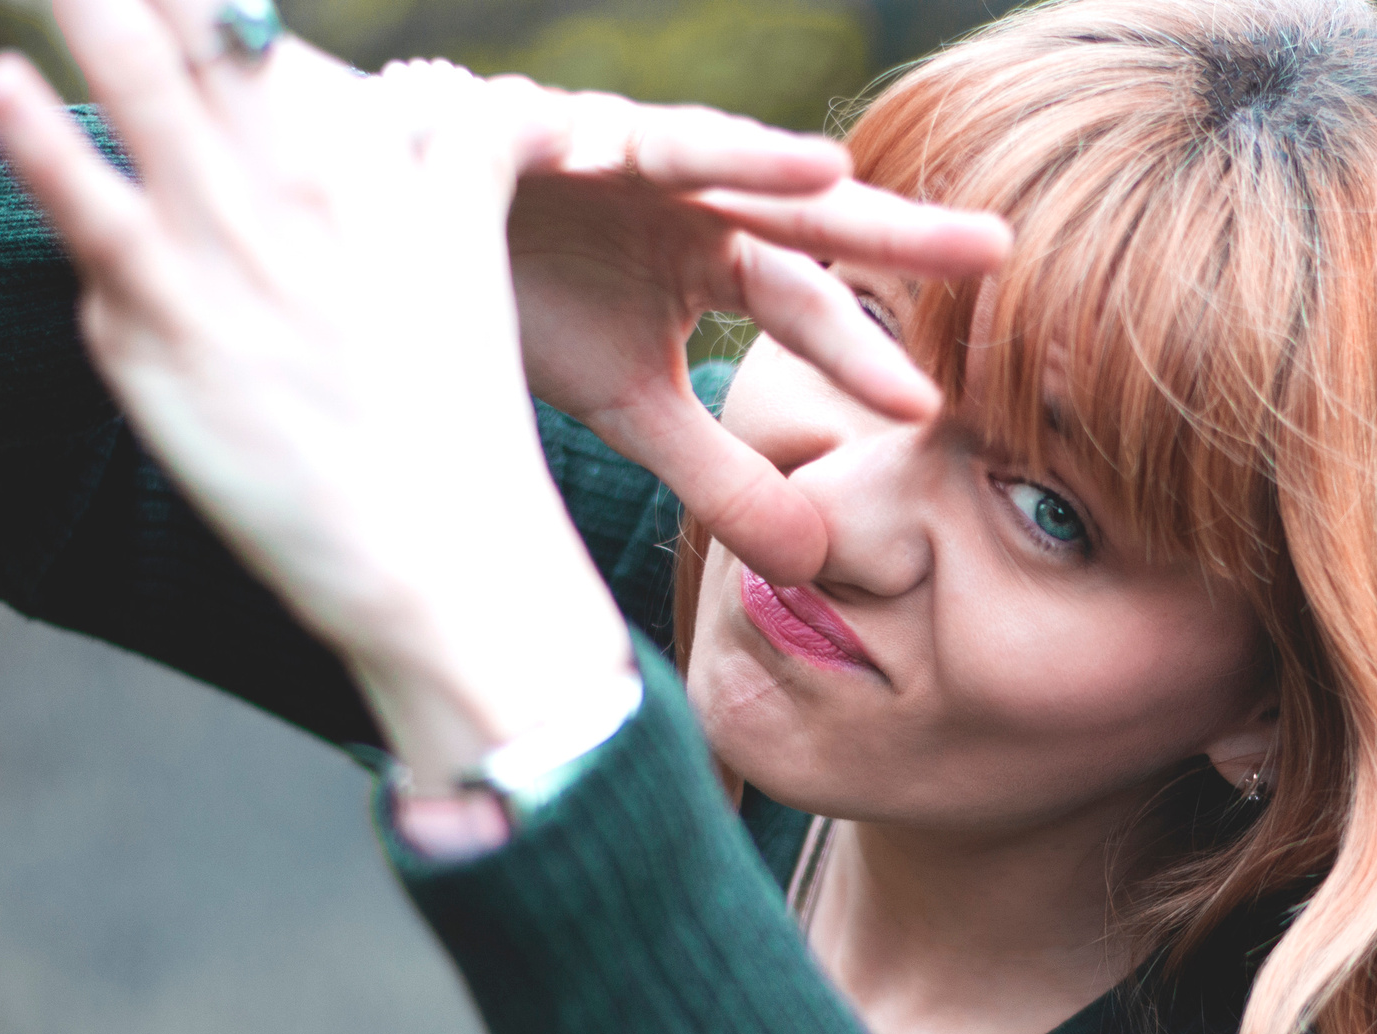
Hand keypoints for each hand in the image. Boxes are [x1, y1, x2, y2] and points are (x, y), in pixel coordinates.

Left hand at [0, 2, 633, 786]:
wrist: (440, 555)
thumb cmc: (457, 421)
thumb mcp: (475, 267)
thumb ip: (463, 169)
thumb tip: (481, 109)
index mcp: (376, 171)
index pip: (266, 42)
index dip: (218, 3)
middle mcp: (299, 190)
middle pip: (204, 37)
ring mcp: (219, 252)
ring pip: (140, 88)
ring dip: (96, 10)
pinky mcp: (154, 327)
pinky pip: (81, 209)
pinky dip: (36, 136)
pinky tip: (2, 82)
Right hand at [500, 92, 1011, 580]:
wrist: (378, 239)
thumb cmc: (521, 304)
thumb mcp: (632, 407)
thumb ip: (720, 475)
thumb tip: (813, 565)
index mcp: (713, 259)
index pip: (808, 308)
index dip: (864, 357)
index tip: (936, 409)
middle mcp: (685, 197)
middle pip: (805, 220)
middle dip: (895, 232)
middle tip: (998, 251)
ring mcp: (618, 148)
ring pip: (716, 159)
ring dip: (780, 169)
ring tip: (847, 181)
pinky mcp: (539, 124)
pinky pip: (609, 136)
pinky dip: (663, 144)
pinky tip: (713, 150)